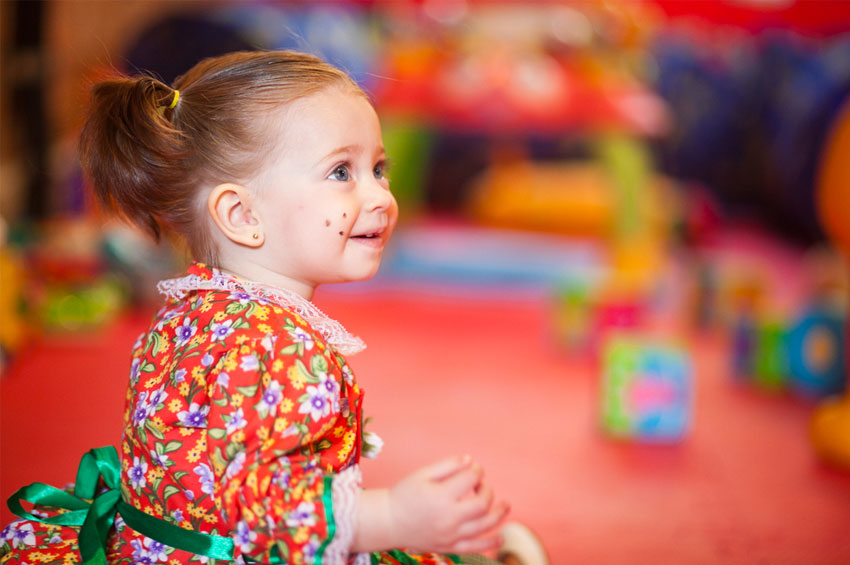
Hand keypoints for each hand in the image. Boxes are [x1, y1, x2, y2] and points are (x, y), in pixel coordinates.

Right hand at [353, 455, 508, 553]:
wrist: (389, 522)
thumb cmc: (404, 495)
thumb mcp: (422, 474)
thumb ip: (447, 465)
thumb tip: (470, 461)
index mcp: (441, 496)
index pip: (470, 479)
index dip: (476, 471)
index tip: (474, 469)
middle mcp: (449, 517)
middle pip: (482, 504)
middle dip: (487, 490)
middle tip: (479, 485)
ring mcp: (451, 535)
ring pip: (484, 526)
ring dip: (498, 514)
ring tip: (505, 505)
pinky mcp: (449, 547)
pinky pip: (475, 548)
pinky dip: (490, 544)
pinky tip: (501, 538)